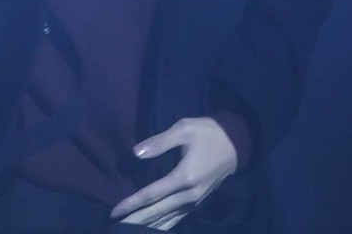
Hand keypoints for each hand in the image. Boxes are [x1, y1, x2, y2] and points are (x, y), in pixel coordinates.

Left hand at [110, 117, 237, 229]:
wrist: (236, 143)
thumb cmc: (208, 133)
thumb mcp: (184, 129)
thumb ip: (160, 142)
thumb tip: (136, 153)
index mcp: (184, 177)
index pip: (151, 194)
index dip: (131, 204)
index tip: (114, 212)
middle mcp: (189, 195)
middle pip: (157, 213)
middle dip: (136, 220)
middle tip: (116, 227)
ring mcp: (195, 201)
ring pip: (168, 220)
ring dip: (148, 225)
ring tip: (130, 230)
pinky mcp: (199, 202)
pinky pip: (178, 218)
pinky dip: (164, 225)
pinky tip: (154, 227)